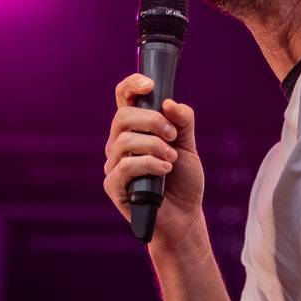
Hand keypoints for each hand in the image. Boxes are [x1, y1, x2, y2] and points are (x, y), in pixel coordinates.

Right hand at [104, 73, 207, 255]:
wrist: (184, 217)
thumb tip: (169, 103)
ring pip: (124, 140)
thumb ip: (183, 121)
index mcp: (135, 128)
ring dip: (154, 146)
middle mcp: (119, 143)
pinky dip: (149, 164)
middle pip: (123, 116)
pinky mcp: (113, 186)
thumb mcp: (188, 145)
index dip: (132, 85)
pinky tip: (165, 171)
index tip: (150, 84)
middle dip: (152, 121)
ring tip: (172, 160)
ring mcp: (114, 164)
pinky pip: (125, 167)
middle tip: (173, 136)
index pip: (124, 98)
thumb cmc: (182, 180)